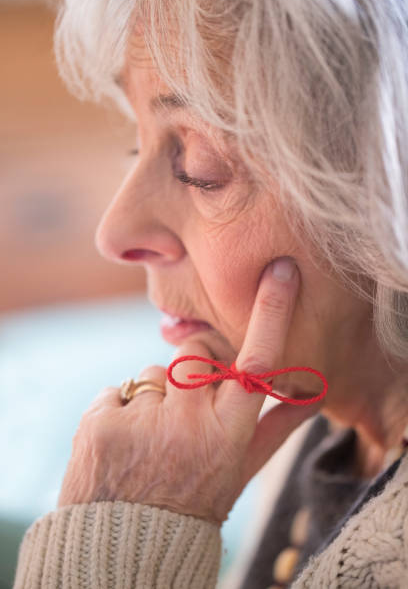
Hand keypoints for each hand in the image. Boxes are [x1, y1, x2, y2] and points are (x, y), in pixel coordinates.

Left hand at [58, 258, 319, 524]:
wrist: (127, 544)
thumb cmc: (194, 503)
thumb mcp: (240, 471)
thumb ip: (276, 429)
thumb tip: (312, 398)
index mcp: (228, 431)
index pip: (257, 361)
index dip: (272, 312)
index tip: (280, 270)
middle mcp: (188, 420)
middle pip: (195, 352)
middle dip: (192, 365)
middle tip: (184, 407)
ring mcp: (142, 419)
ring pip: (153, 373)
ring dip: (154, 398)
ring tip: (149, 441)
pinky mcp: (101, 420)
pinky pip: (117, 392)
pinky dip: (120, 412)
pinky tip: (123, 446)